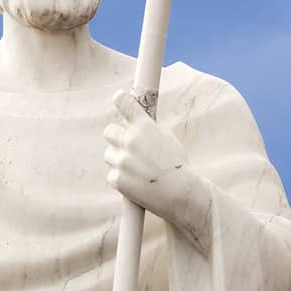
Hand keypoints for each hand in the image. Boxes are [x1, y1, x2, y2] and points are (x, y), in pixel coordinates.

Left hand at [103, 90, 212, 250]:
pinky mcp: (117, 178)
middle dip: (116, 138)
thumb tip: (133, 125)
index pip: (126, 104)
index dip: (121, 99)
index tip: (118, 97)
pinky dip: (121, 179)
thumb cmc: (178, 167)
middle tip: (126, 147)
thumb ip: (149, 131)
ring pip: (109, 154)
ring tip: (138, 171)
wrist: (181, 193)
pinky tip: (137, 184)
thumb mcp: (167, 140)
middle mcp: (130, 140)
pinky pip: (112, 174)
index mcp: (145, 127)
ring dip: (119, 160)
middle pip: (109, 131)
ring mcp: (122, 160)